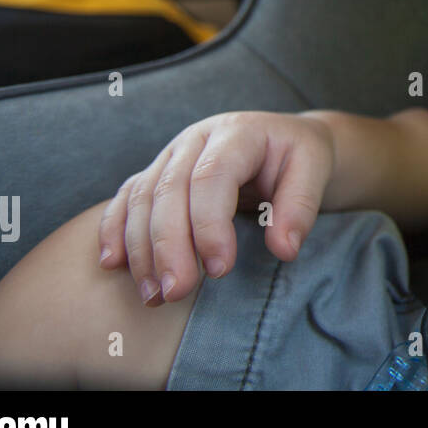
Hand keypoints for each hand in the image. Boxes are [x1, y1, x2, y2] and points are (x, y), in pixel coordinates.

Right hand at [97, 111, 334, 305]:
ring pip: (142, 198)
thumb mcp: (315, 170)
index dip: (209, 225)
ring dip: (141, 249)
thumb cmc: (299, 157)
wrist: (286, 140)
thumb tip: (284, 249)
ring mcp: (171, 155)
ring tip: (153, 295)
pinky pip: (126, 198)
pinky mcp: (157, 173)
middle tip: (177, 292)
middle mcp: (196, 140)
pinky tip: (113, 264)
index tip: (220, 270)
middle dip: (169, 246)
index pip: (212, 176)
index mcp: (236, 132)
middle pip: (169, 190)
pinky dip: (115, 230)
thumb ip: (301, 207)